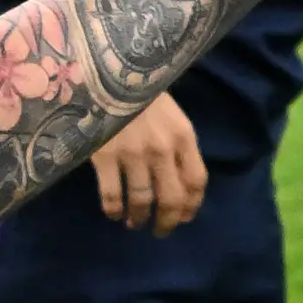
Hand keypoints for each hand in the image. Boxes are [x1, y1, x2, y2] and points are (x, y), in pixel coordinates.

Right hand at [92, 92, 208, 235]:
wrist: (105, 71)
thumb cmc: (140, 91)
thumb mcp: (170, 113)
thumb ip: (177, 143)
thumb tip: (178, 179)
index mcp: (183, 136)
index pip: (197, 180)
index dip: (192, 205)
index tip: (184, 217)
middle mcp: (162, 149)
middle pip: (172, 198)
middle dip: (167, 221)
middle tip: (160, 231)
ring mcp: (133, 154)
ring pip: (142, 200)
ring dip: (139, 218)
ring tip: (135, 223)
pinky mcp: (105, 156)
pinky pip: (112, 195)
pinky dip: (113, 210)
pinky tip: (113, 213)